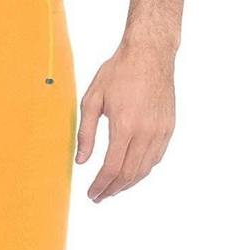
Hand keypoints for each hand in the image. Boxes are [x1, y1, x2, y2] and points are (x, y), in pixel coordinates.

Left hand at [76, 40, 175, 202]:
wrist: (150, 53)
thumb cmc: (119, 72)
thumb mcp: (92, 100)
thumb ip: (86, 133)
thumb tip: (81, 161)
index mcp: (125, 125)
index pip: (112, 168)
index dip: (100, 185)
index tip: (92, 194)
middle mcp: (146, 131)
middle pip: (128, 174)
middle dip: (112, 189)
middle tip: (99, 196)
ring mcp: (160, 131)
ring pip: (144, 170)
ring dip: (127, 184)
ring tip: (112, 189)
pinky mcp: (169, 128)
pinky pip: (155, 158)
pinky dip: (142, 171)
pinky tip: (130, 173)